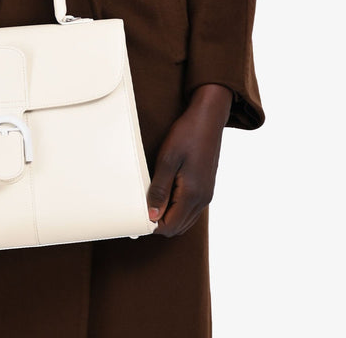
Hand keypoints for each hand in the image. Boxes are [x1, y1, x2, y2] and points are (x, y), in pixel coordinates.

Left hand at [147, 83, 231, 237]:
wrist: (208, 118)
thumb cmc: (187, 134)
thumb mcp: (167, 159)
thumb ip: (160, 189)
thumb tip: (152, 215)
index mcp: (193, 194)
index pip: (170, 226)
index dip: (152, 225)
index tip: (136, 216)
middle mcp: (203, 199)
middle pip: (178, 227)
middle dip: (159, 223)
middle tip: (140, 210)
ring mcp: (206, 194)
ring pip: (185, 220)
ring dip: (168, 217)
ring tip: (150, 202)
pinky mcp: (206, 186)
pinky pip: (190, 209)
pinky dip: (177, 209)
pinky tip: (165, 194)